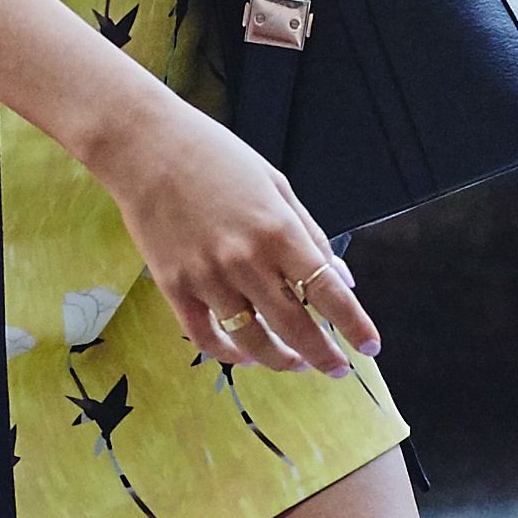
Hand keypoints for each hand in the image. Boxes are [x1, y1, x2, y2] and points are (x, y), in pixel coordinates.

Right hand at [87, 94, 379, 377]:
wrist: (146, 148)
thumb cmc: (217, 158)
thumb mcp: (276, 185)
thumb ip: (310, 233)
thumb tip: (342, 278)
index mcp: (279, 231)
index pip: (328, 291)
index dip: (354, 325)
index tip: (371, 347)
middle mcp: (247, 261)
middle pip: (295, 326)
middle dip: (322, 355)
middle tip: (336, 369)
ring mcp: (208, 277)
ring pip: (252, 339)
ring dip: (279, 359)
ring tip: (294, 363)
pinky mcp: (175, 286)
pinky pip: (206, 336)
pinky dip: (228, 353)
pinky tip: (244, 354)